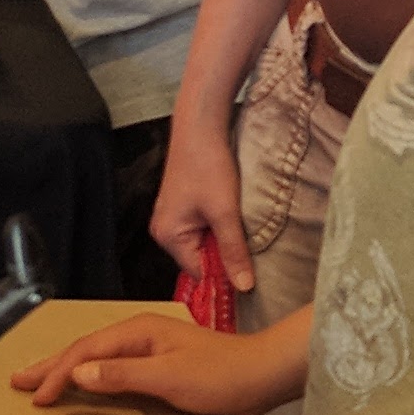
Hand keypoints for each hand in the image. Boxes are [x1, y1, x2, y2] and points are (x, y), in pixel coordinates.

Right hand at [8, 315, 285, 414]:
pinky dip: (91, 377)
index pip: (85, 353)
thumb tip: (78, 374)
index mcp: (138, 332)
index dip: (58, 374)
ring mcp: (150, 348)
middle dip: (51, 365)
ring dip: (68, 370)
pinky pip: (113, 368)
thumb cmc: (220, 376)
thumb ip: (123, 376)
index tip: (37, 398)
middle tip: (17, 381)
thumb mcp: (169, 378)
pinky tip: (85, 386)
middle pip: (85, 349)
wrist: (263, 375)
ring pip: (97, 358)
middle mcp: (139, 334)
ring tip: (40, 382)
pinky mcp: (160, 364)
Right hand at [151, 113, 251, 286]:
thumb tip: (243, 286)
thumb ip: (234, 251)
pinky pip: (202, 228)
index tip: (249, 273)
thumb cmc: (207, 166)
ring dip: (223, 238)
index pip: (199, 272)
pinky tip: (230, 213)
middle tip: (246, 242)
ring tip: (237, 222)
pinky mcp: (181, 207)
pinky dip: (219, 226)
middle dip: (224, 254)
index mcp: (168, 237)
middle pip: (200, 259)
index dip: (224, 274)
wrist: (200, 128)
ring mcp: (171, 218)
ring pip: (204, 243)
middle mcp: (164, 231)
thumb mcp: (225, 212)